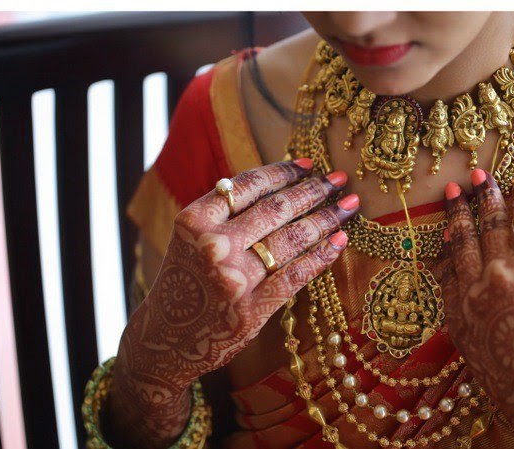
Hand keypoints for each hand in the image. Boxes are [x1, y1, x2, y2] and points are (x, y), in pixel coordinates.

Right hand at [107, 159, 358, 447]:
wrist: (164, 341)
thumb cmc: (183, 283)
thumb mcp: (190, 239)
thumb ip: (226, 214)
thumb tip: (281, 184)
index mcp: (194, 220)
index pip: (249, 185)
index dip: (283, 171)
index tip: (307, 164)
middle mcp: (213, 246)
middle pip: (276, 208)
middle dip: (313, 190)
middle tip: (338, 179)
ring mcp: (234, 279)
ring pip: (292, 238)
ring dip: (326, 217)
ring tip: (348, 204)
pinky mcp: (252, 310)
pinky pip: (296, 275)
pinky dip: (322, 256)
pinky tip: (340, 240)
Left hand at [440, 170, 513, 447]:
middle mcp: (503, 273)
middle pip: (491, 221)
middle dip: (485, 194)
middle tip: (477, 175)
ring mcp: (474, 294)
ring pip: (461, 241)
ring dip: (457, 213)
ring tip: (452, 192)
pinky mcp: (456, 313)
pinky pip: (445, 273)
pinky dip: (445, 252)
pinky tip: (443, 238)